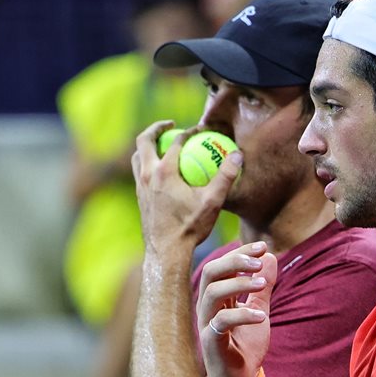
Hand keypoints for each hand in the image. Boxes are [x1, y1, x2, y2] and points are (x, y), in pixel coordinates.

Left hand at [131, 120, 241, 256]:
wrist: (167, 252)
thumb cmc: (190, 227)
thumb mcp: (213, 201)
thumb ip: (226, 176)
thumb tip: (238, 155)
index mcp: (164, 171)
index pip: (176, 141)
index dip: (189, 132)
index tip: (199, 130)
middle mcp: (147, 175)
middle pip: (144, 140)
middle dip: (156, 128)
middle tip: (170, 124)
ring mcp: (140, 187)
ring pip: (137, 156)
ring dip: (147, 146)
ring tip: (161, 144)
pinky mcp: (138, 198)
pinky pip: (139, 173)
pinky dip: (147, 164)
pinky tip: (161, 171)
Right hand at [196, 242, 276, 376]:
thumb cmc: (246, 347)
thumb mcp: (260, 311)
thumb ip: (263, 287)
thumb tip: (270, 256)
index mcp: (218, 297)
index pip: (222, 265)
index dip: (241, 253)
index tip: (263, 246)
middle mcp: (207, 307)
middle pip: (210, 272)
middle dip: (234, 261)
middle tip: (258, 261)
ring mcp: (206, 324)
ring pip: (212, 292)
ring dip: (238, 283)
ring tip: (261, 283)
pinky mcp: (210, 342)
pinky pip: (221, 322)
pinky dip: (242, 314)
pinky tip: (261, 316)